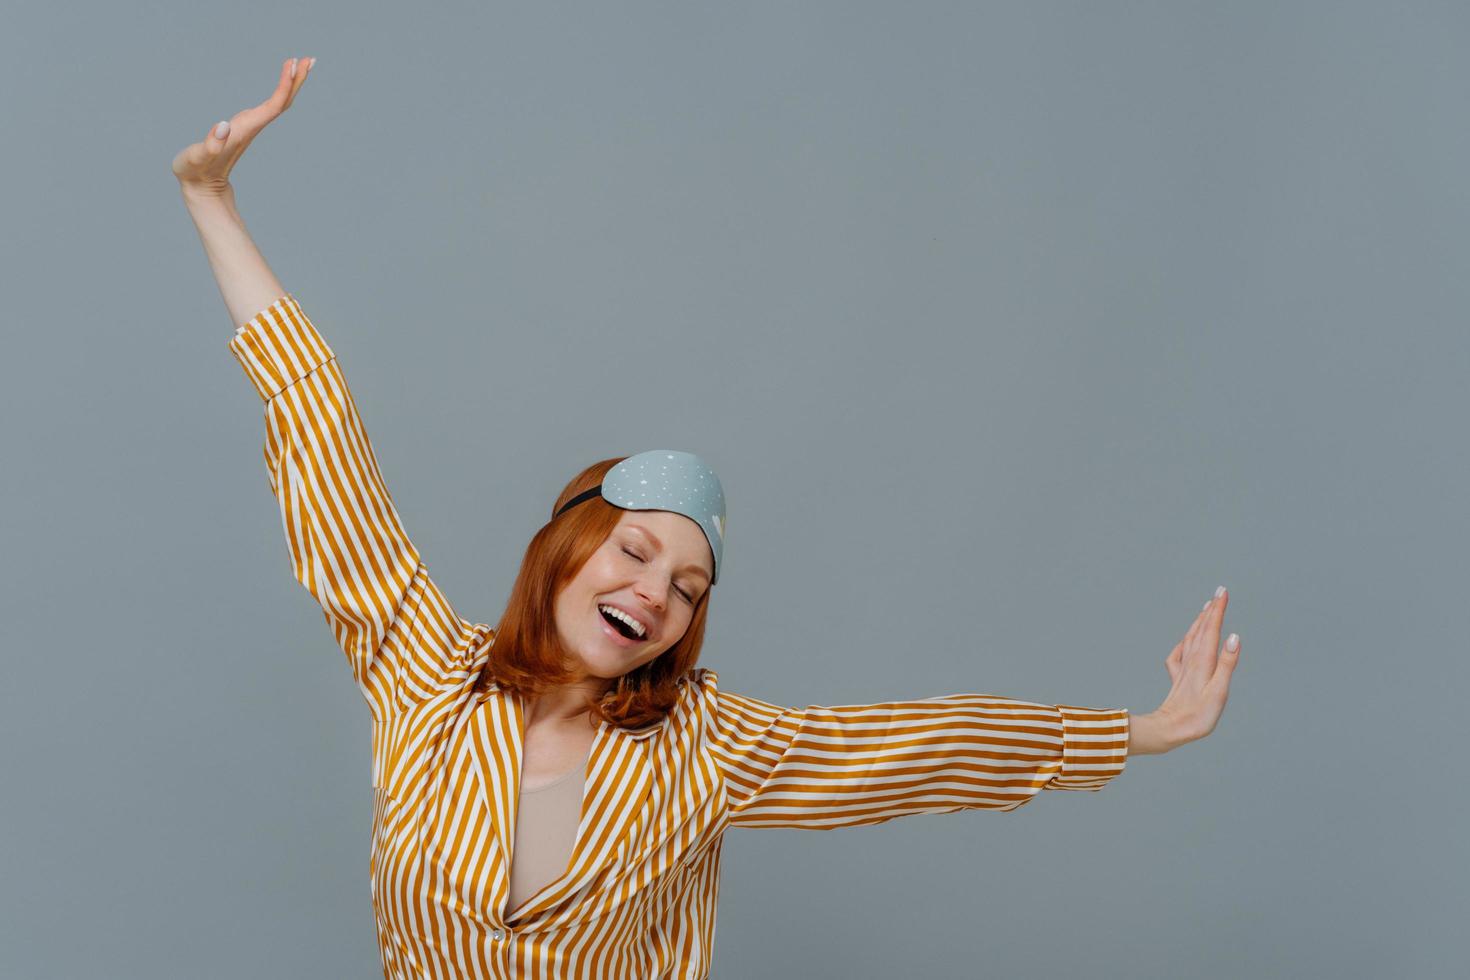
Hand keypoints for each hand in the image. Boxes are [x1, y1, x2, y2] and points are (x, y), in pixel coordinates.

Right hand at [171, 56, 315, 198]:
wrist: (202, 186)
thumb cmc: (195, 170)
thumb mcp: (197, 158)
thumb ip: (210, 145)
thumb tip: (223, 126)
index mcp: (245, 129)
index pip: (273, 106)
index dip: (284, 86)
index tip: (293, 65)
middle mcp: (253, 126)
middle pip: (282, 102)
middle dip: (296, 81)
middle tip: (309, 59)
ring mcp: (250, 126)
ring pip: (279, 103)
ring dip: (292, 84)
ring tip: (302, 64)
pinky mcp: (245, 125)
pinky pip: (270, 105)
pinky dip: (280, 90)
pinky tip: (285, 82)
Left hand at [1151, 587, 1241, 748]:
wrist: (1170, 729)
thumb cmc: (1198, 715)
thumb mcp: (1219, 690)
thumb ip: (1227, 663)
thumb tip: (1234, 636)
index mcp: (1203, 661)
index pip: (1212, 629)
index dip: (1218, 609)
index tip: (1223, 592)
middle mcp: (1191, 661)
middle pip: (1201, 629)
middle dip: (1211, 610)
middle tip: (1219, 593)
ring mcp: (1183, 668)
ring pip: (1191, 638)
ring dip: (1199, 622)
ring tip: (1206, 609)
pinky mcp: (1178, 678)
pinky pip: (1180, 653)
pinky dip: (1186, 641)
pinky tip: (1186, 641)